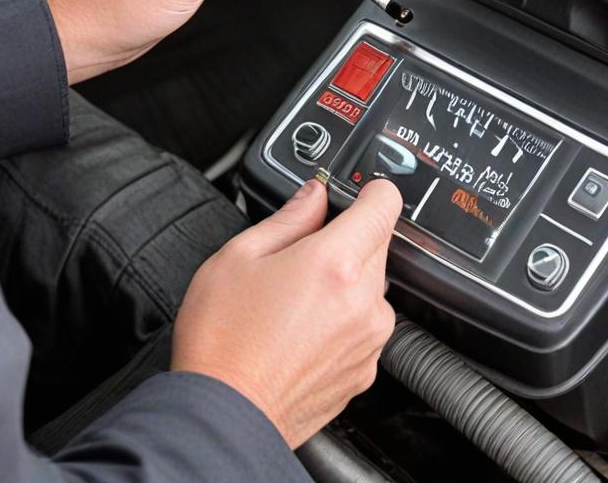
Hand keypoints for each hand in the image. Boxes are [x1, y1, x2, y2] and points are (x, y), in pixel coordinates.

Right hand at [171, 178, 402, 448]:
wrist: (223, 417)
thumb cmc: (222, 341)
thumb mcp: (239, 256)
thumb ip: (288, 218)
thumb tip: (314, 195)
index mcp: (336, 262)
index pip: (385, 203)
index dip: (368, 191)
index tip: (354, 193)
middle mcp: (363, 301)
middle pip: (376, 245)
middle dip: (345, 242)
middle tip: (298, 257)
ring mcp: (368, 340)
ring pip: (371, 287)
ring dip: (344, 284)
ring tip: (293, 301)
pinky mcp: (364, 371)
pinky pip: (364, 327)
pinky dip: (343, 322)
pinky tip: (300, 331)